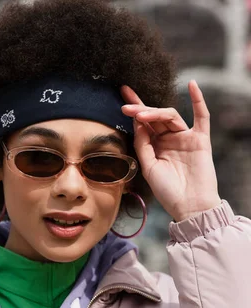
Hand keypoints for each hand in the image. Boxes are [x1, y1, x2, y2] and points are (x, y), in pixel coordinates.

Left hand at [121, 81, 220, 221]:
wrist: (188, 206)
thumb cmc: (167, 191)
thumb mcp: (148, 168)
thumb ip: (142, 145)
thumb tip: (137, 123)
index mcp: (155, 146)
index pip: (144, 124)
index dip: (134, 111)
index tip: (121, 99)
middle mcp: (169, 139)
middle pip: (155, 117)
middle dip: (140, 110)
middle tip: (125, 106)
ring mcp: (185, 138)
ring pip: (170, 117)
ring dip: (155, 112)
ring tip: (140, 114)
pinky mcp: (200, 140)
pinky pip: (202, 117)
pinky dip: (198, 100)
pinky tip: (192, 85)